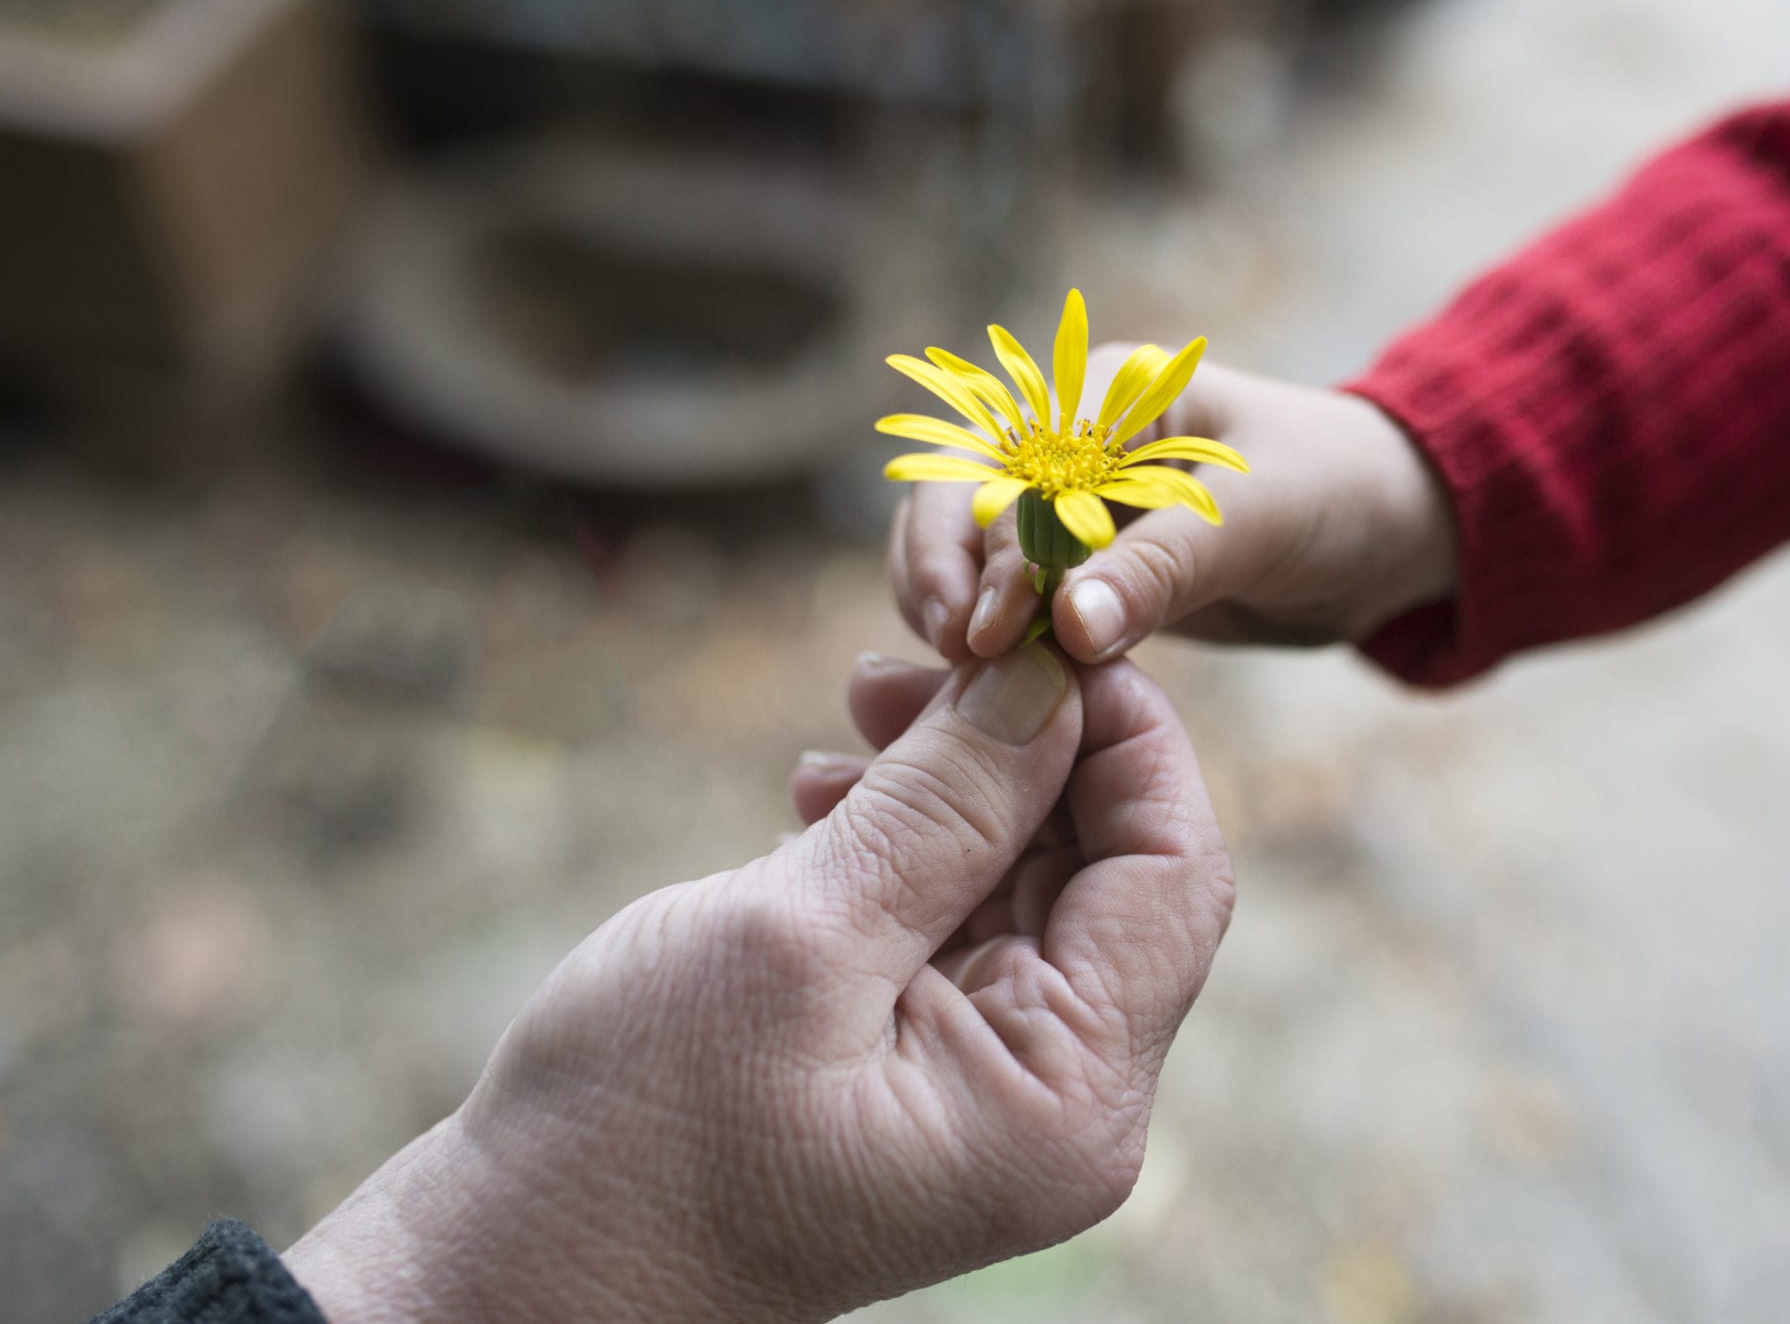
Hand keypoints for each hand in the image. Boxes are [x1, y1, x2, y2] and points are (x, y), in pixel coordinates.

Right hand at [282, 645, 1233, 1322]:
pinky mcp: (921, 1064)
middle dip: (1025, 744)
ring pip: (1027, 880)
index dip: (1126, 732)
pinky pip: (956, 919)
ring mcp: (990, 1087)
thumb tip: (1053, 675)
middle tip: (907, 660)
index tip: (1040, 627)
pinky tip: (825, 797)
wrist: (518, 1268)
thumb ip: (945, 803)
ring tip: (852, 714)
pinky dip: (907, 840)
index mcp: (1067, 1100)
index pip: (1175, 873)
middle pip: (1107, 868)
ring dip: (956, 781)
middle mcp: (1059, 1101)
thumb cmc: (637, 1132)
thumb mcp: (800, 936)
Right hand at [891, 350, 1457, 661]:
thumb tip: (1069, 627)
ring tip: (959, 668)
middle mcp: (1071, 439)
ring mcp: (1067, 504)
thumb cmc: (1337, 494)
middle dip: (942, 565)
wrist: (1388, 530)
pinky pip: (1006, 595)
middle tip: (955, 647)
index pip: (1017, 464)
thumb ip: (1164, 570)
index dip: (999, 548)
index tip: (996, 632)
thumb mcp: (1261, 523)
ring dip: (949, 600)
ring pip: (963, 544)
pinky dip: (987, 632)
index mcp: (1111, 394)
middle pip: (957, 490)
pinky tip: (986, 680)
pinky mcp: (1078, 567)